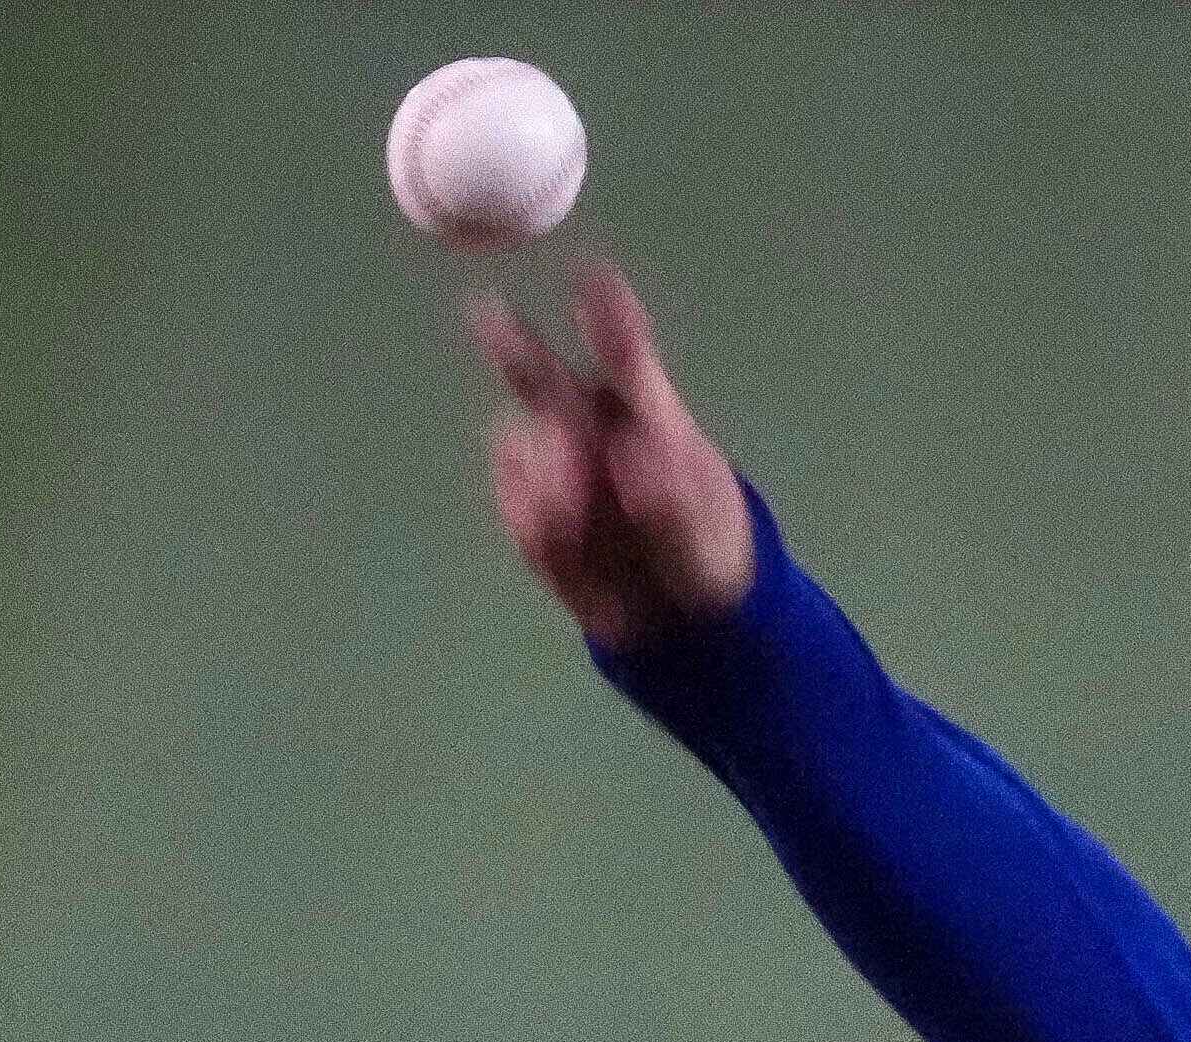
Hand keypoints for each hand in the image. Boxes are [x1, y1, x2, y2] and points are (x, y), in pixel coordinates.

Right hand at [470, 257, 755, 649]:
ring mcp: (555, 466)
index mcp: (649, 416)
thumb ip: (673, 505)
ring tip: (585, 521)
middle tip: (485, 312)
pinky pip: (519, 507)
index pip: (628, 357)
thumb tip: (634, 457)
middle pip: (545, 374)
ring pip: (525, 448)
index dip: (608, 315)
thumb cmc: (705, 560)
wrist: (675, 620)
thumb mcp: (705, 544)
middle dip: (515, 344)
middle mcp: (592, 428)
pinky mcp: (531, 509)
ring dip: (549, 481)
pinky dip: (542, 531)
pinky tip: (575, 552)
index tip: (591, 273)